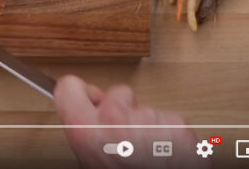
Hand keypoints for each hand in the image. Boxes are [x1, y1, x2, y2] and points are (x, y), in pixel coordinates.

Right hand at [55, 75, 208, 167]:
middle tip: (125, 140)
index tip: (88, 97)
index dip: (80, 93)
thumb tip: (88, 119)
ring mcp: (149, 120)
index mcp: (87, 131)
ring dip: (148, 128)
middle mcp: (116, 119)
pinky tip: (166, 157)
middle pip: (117, 94)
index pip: (69, 87)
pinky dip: (171, 137)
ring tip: (148, 156)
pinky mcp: (178, 126)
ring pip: (147, 110)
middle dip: (123, 111)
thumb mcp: (91, 162)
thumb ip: (87, 134)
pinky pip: (171, 122)